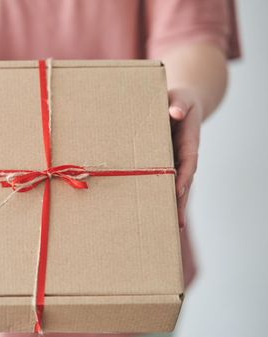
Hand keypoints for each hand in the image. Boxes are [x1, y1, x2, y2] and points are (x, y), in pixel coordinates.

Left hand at [168, 89, 202, 230]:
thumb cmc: (178, 100)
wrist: (181, 104)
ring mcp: (177, 162)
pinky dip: (163, 197)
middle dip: (180, 202)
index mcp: (189, 141)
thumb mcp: (179, 97)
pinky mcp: (167, 165)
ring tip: (171, 229)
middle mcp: (185, 156)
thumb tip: (175, 112)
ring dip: (173, 206)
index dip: (184, 176)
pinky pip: (165, 182)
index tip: (178, 190)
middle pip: (184, 182)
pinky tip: (157, 214)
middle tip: (176, 223)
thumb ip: (178, 104)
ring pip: (175, 187)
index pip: (188, 162)